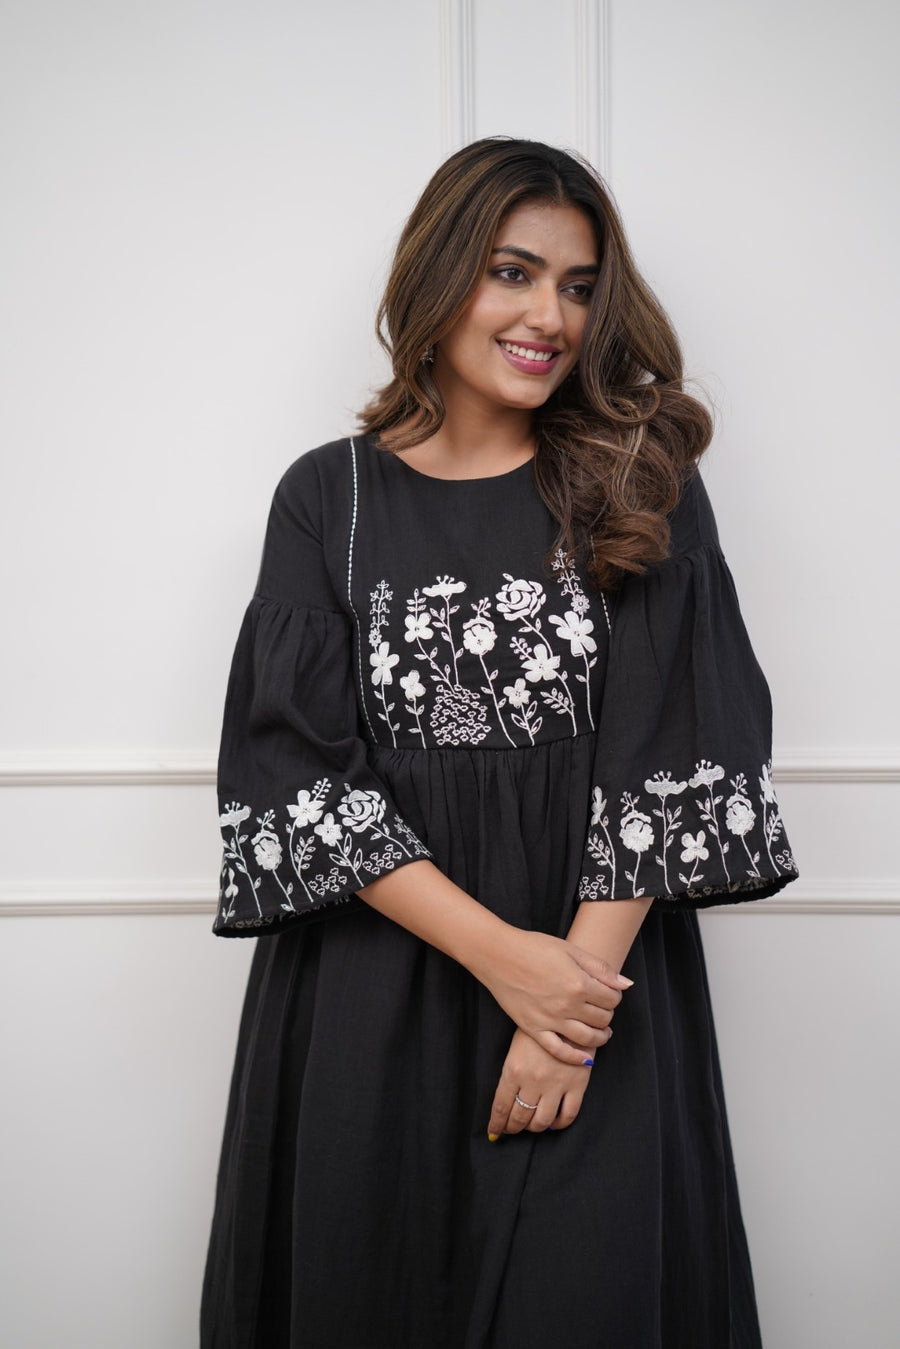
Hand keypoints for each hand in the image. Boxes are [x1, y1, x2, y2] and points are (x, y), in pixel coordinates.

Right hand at [472, 927, 629, 1066]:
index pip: (612, 999)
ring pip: (587, 1038)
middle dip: (607, 1014)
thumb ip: (600, 968)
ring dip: (600, 1038)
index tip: (609, 993)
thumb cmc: (534, 947)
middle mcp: (568, 1005)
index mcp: (579, 983)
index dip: (615, 996)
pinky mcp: (534, 1029)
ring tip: (602, 1032)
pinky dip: (575, 1058)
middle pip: (602, 1019)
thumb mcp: (571, 950)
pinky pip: (559, 1051)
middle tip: (603, 1008)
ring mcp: (551, 1020)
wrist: (498, 955)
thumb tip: (626, 984)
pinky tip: (585, 1057)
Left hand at [487, 1029, 598, 1137]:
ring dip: (534, 1128)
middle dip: (513, 1128)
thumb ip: (512, 1072)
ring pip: (542, 1121)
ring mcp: (556, 1085)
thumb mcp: (516, 1046)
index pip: (501, 1107)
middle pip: (519, 1117)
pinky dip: (559, 1124)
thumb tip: (508, 1097)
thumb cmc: (539, 1026)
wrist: (569, 1013)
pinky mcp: (577, 1085)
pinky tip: (554, 1122)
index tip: (494, 1133)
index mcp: (513, 1070)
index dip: (497, 1124)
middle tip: (512, 1130)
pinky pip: (568, 1116)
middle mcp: (533, 1082)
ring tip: (532, 1126)